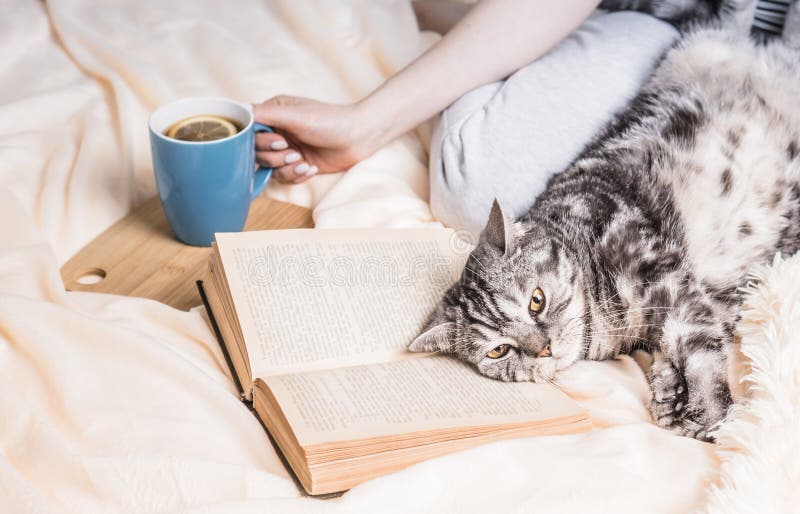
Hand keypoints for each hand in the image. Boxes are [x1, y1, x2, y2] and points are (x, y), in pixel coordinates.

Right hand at [253, 95, 378, 183]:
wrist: (358, 138)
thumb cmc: (330, 121)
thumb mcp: (295, 115)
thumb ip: (266, 113)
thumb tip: (240, 110)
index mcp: (273, 113)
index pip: (249, 131)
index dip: (261, 141)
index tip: (279, 142)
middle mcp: (277, 130)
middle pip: (256, 152)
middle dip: (274, 157)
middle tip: (293, 151)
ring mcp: (287, 148)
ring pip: (270, 168)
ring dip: (286, 168)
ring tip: (303, 162)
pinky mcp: (298, 164)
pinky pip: (284, 177)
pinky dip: (296, 176)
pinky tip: (311, 168)